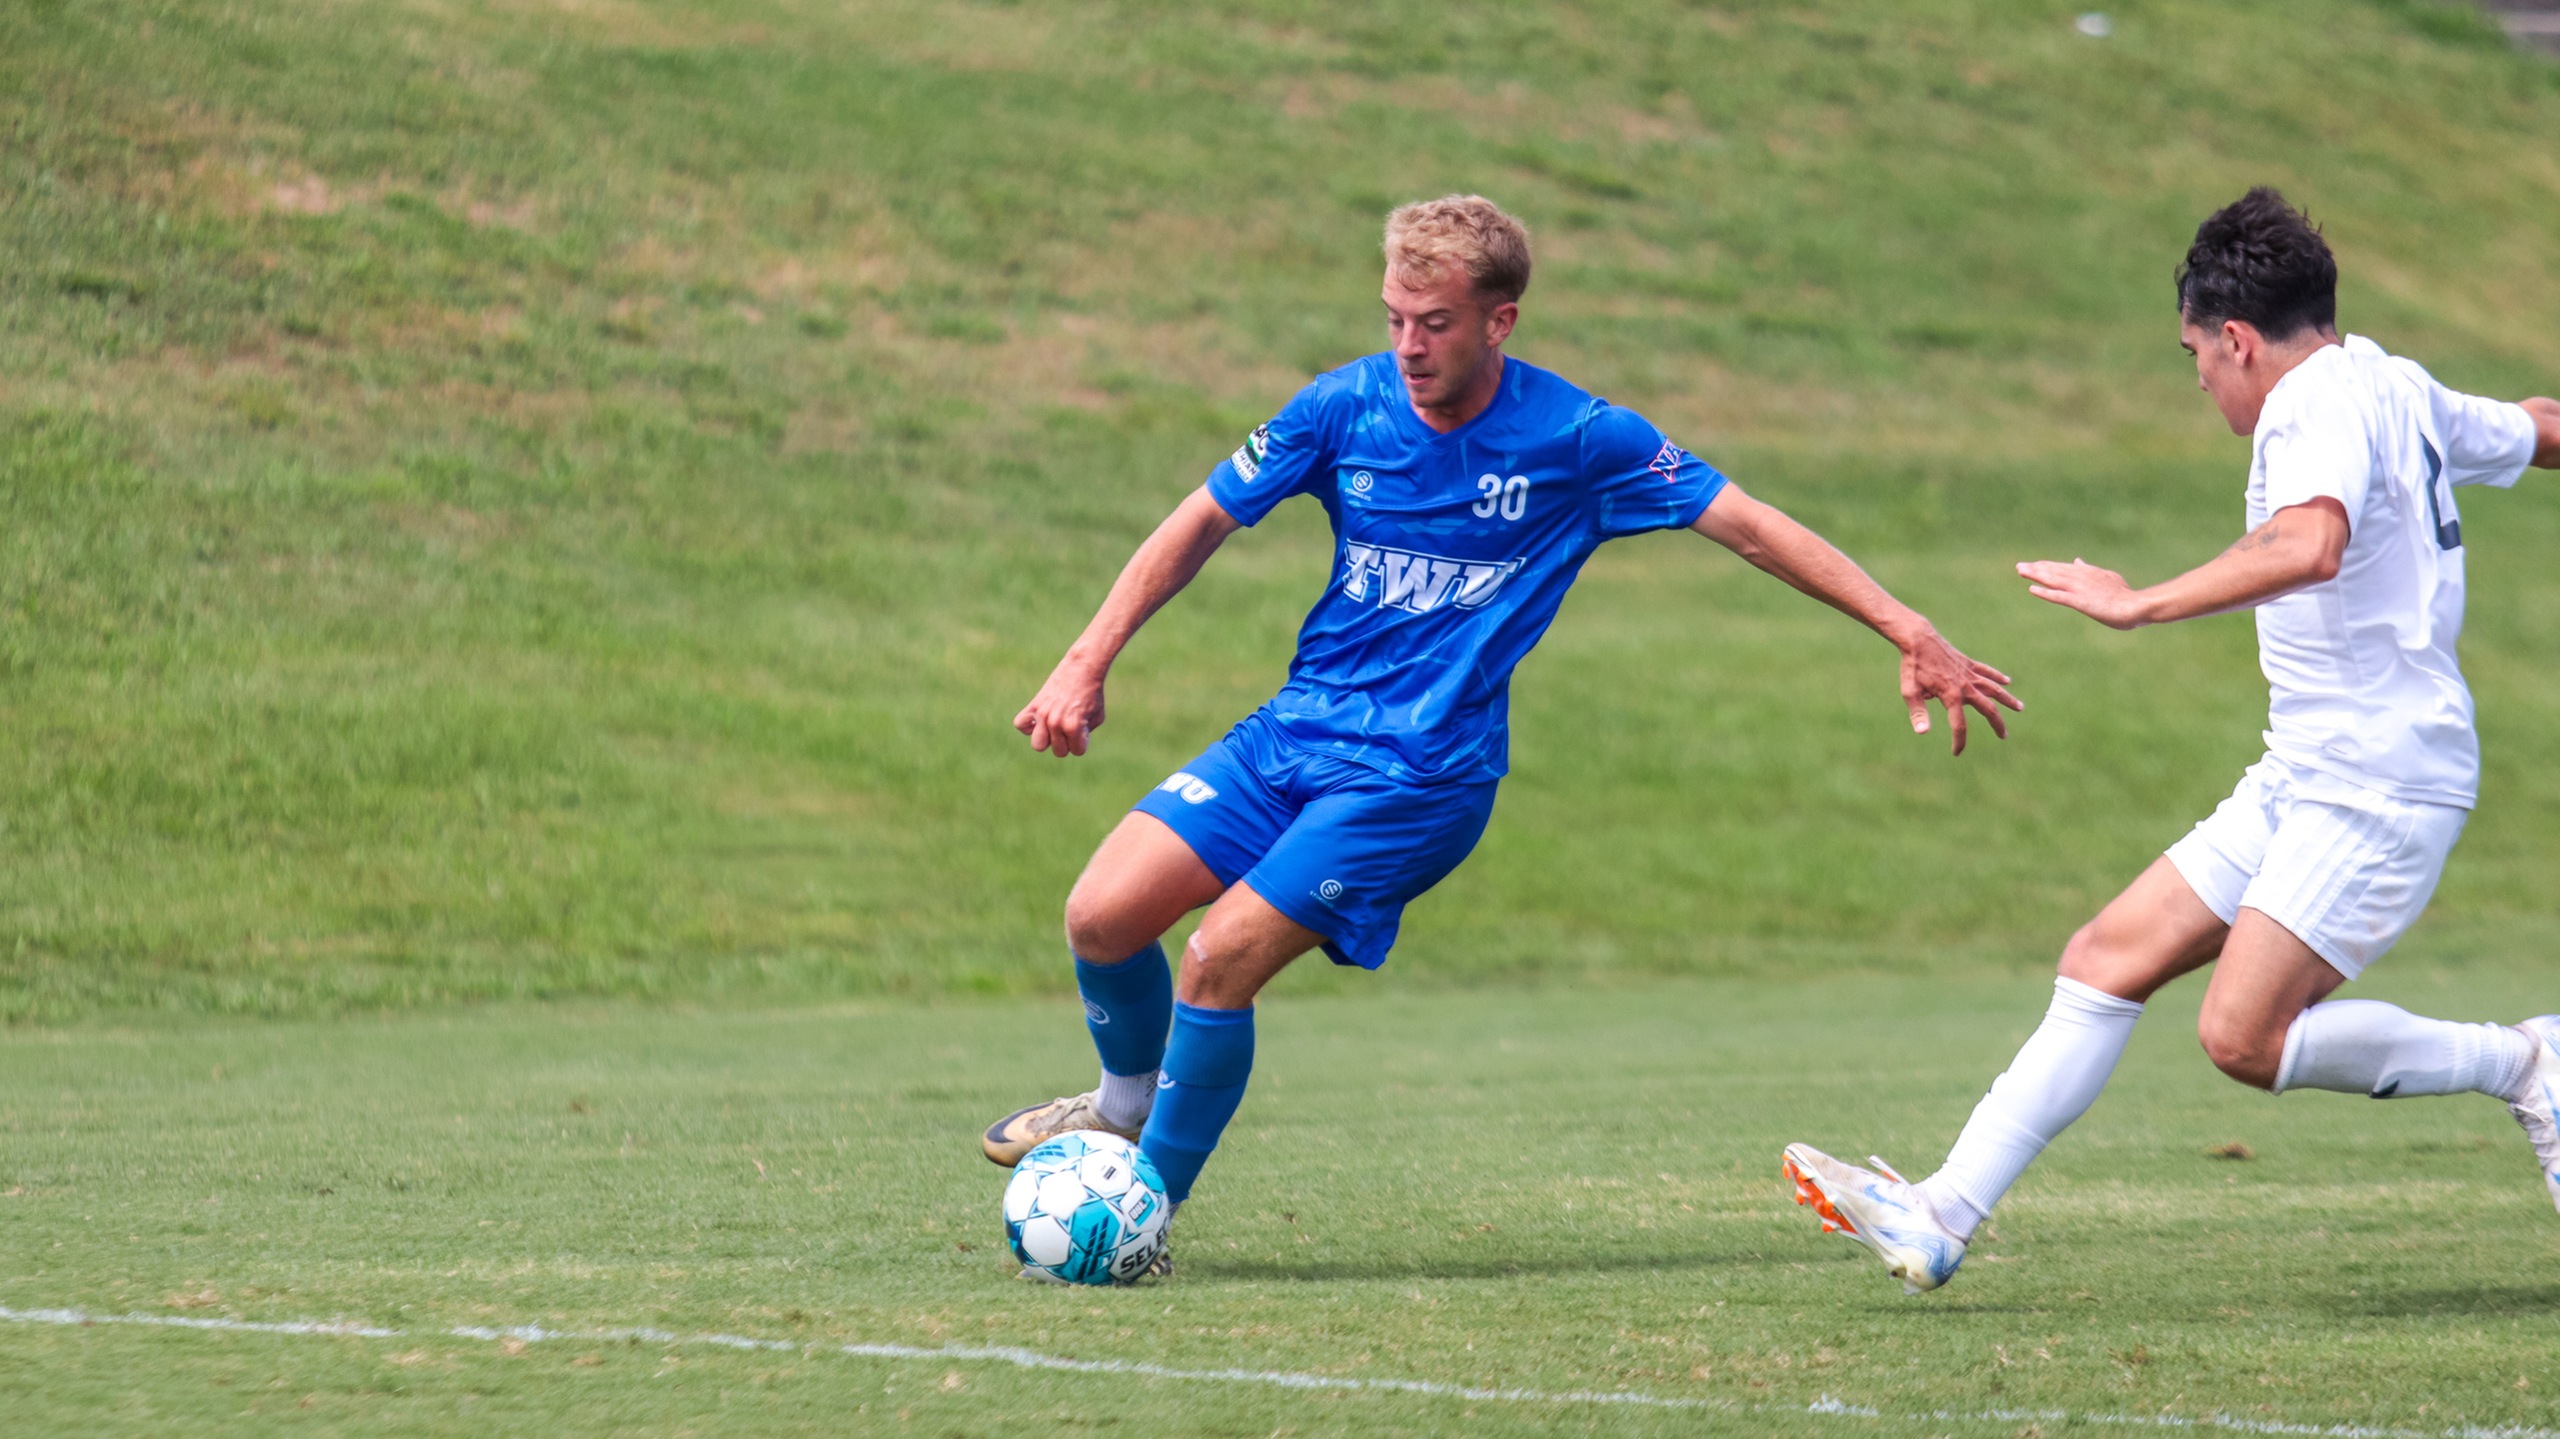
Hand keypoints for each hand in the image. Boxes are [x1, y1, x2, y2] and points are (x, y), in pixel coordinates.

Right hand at [1015, 653, 1106, 756]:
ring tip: (1055, 727)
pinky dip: (1028, 726)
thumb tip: (1068, 745)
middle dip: (1067, 742)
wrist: (1082, 669)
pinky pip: (1020, 725)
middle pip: (1058, 751)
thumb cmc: (1092, 694)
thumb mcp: (1096, 718)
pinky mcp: (1034, 705)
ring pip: (1038, 745)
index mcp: (1073, 726)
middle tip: (1071, 726)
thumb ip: (1083, 735)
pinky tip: (1039, 720)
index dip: (1083, 741)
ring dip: (1048, 739)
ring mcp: (1043, 714)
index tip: (1084, 728)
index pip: (1077, 751)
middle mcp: (1055, 722)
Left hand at [1895, 623, 2020, 756]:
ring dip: (2007, 699)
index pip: (1958, 725)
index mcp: (1951, 696)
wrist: (1918, 639)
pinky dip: (1997, 676)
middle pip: (1987, 708)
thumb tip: (1922, 732)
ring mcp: (1969, 674)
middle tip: (2003, 736)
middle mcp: (1965, 686)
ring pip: (1993, 689)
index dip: (1959, 741)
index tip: (1956, 753)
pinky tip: (2007, 681)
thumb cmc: (1912, 667)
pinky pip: (1986, 671)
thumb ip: (1918, 712)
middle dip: (1997, 724)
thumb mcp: (1909, 691)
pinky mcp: (1967, 663)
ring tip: (2020, 708)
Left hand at [2018, 558, 2148, 629]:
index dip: (2046, 566)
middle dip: (2036, 568)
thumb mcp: (2106, 577)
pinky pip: (2060, 597)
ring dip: (2037, 575)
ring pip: (2054, 580)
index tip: (2031, 565)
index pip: (2062, 568)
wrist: (2137, 606)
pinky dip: (2046, 593)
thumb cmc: (2124, 595)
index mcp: (2088, 573)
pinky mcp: (2081, 601)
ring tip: (2021, 571)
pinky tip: (2033, 590)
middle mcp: (2081, 578)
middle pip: (2055, 571)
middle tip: (2019, 566)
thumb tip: (2077, 561)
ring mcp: (2081, 589)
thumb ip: (2090, 570)